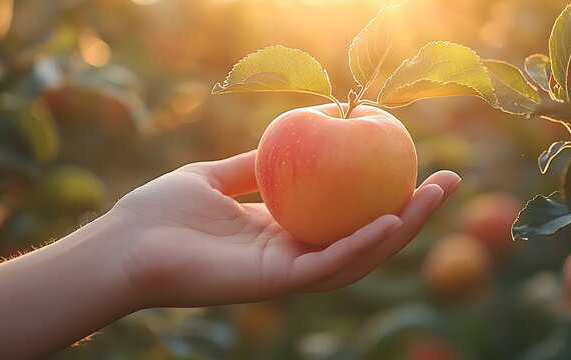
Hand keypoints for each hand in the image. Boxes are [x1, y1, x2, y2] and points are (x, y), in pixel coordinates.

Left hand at [111, 150, 460, 306]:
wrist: (123, 246)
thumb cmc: (159, 211)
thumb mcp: (215, 175)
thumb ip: (253, 163)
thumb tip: (288, 135)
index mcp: (280, 232)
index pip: (343, 216)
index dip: (380, 195)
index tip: (409, 163)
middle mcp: (291, 256)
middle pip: (362, 238)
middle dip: (409, 215)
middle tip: (446, 182)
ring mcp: (286, 274)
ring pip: (356, 256)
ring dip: (400, 231)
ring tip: (432, 197)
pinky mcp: (273, 284)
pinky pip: (326, 266)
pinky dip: (359, 245)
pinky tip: (388, 219)